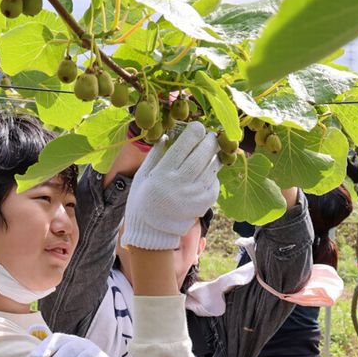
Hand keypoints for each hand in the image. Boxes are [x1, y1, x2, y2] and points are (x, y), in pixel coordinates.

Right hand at [121, 121, 220, 249]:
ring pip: (211, 169)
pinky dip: (214, 174)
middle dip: (209, 142)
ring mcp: (194, 195)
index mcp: (163, 174)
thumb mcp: (143, 176)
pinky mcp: (203, 204)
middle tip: (212, 135)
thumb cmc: (144, 199)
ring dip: (215, 156)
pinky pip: (214, 183)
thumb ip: (155, 155)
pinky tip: (210, 169)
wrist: (153, 230)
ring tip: (214, 149)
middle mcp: (180, 184)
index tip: (198, 126)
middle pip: (201, 157)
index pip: (182, 148)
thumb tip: (167, 135)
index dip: (193, 134)